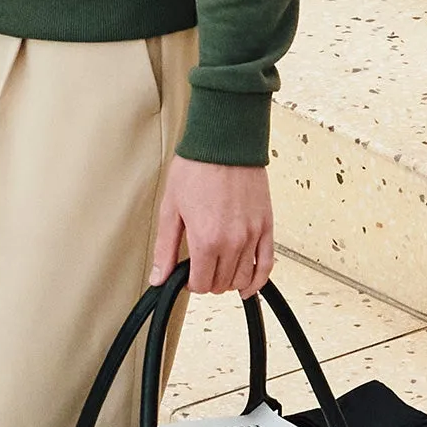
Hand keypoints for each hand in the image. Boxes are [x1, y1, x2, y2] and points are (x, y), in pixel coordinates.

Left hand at [151, 156, 275, 297]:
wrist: (224, 141)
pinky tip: (249, 285)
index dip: (190, 283)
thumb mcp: (171, 209)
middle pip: (222, 283)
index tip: (186, 274)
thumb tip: (159, 278)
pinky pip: (267, 264)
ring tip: (219, 269)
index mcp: (206, 239)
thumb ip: (165, 249)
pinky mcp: (266, 225)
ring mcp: (252, 234)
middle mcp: (232, 241)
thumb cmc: (197, 168)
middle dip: (208, 281)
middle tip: (199, 268)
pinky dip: (258, 279)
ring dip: (230, 280)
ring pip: (243, 277)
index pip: (201, 284)